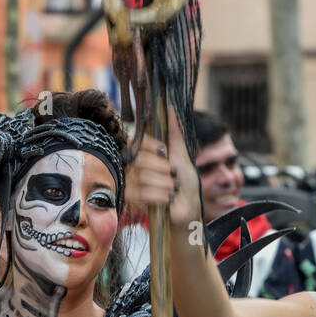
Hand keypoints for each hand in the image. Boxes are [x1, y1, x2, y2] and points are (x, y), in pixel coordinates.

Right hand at [125, 108, 200, 228]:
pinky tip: (167, 199)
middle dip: (162, 168)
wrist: (186, 208)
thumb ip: (174, 133)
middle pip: (139, 159)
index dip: (151, 146)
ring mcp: (129, 181)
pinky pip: (140, 193)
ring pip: (141, 176)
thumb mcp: (181, 155)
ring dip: (163, 184)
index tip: (165, 152)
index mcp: (143, 151)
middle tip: (172, 175)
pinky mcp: (129, 198)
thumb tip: (170, 108)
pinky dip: (159, 196)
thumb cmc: (184, 182)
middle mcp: (132, 164)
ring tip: (172, 189)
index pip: (138, 141)